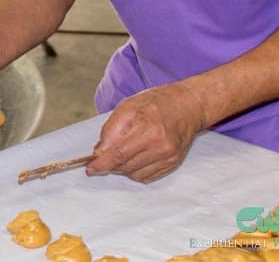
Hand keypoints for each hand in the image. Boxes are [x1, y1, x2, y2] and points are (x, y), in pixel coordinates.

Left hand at [85, 82, 205, 182]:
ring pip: (135, 174)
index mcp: (147, 129)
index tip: (90, 169)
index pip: (118, 154)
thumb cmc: (156, 102)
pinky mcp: (173, 163)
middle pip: (125, 167)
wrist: (188, 105)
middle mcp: (160, 147)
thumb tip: (100, 151)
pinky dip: (135, 171)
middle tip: (103, 156)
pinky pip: (147, 176)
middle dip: (110, 164)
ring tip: (122, 152)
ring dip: (122, 168)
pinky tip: (134, 157)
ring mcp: (168, 157)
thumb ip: (111, 129)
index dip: (102, 164)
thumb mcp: (128, 106)